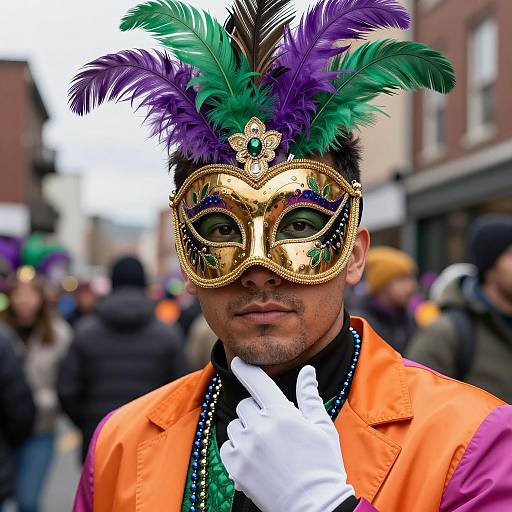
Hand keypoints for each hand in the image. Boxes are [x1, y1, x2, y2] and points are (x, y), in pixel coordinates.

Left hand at [219, 357, 354, 511]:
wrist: (316, 507)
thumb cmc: (323, 465)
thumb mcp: (322, 427)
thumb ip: (309, 396)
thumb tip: (307, 371)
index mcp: (281, 413)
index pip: (257, 381)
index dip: (245, 369)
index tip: (238, 362)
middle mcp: (259, 427)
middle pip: (245, 405)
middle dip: (256, 411)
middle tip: (273, 428)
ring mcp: (245, 448)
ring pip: (235, 426)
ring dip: (245, 431)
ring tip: (265, 448)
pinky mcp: (235, 468)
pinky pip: (227, 447)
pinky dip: (237, 450)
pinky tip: (254, 460)